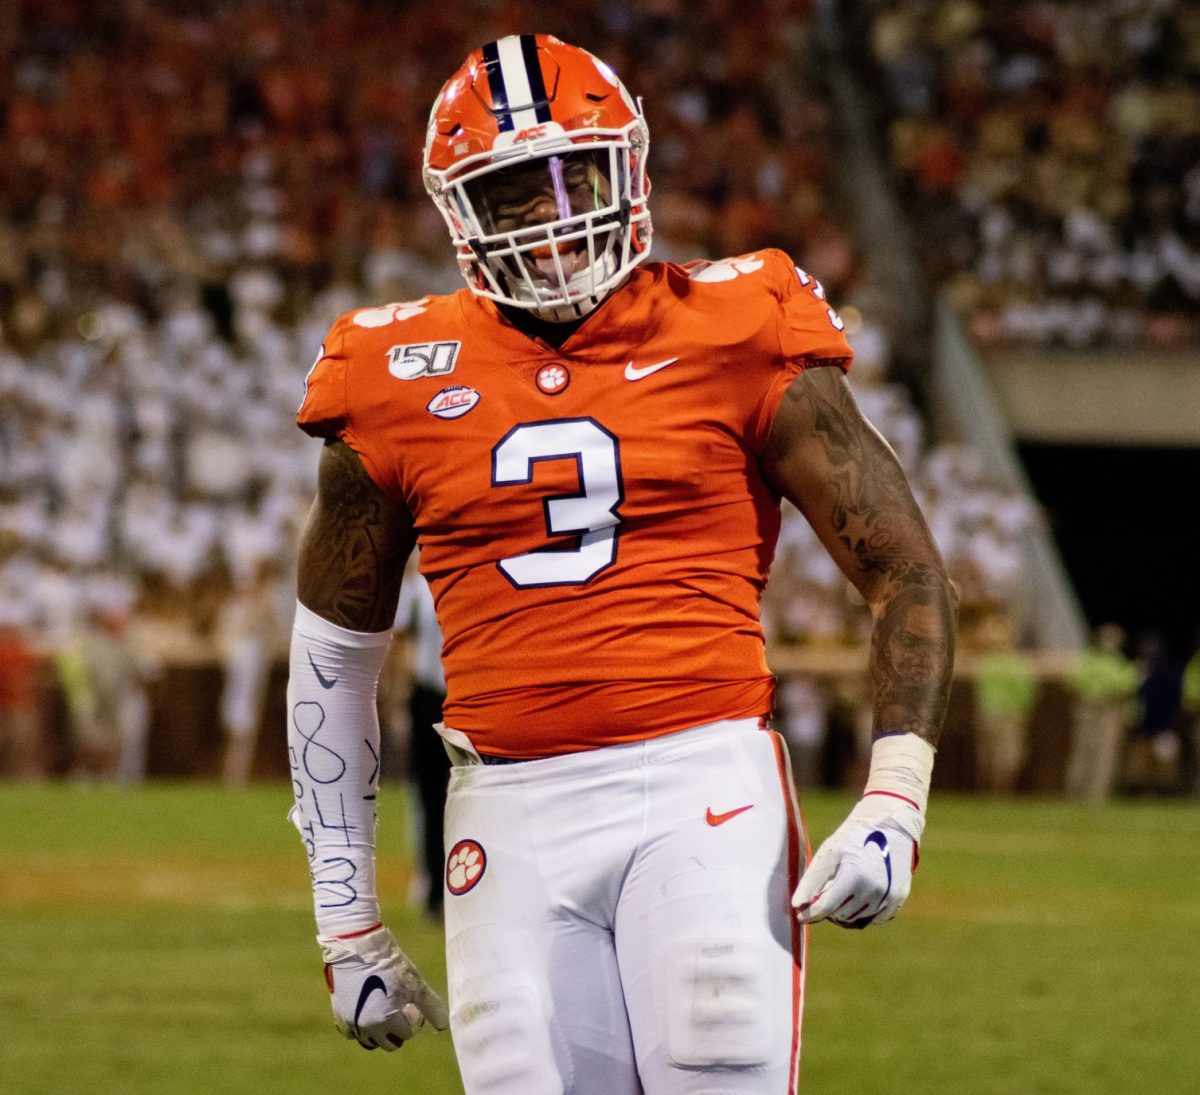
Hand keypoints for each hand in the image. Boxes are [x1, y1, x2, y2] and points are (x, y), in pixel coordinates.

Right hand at [319, 924, 449, 1049]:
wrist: (358, 946)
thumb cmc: (390, 964)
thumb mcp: (416, 985)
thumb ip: (432, 1008)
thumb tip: (443, 1026)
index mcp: (386, 1022)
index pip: (406, 1033)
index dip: (414, 1018)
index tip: (412, 1003)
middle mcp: (366, 1027)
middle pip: (388, 1042)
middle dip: (397, 1030)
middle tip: (400, 1010)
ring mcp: (350, 1022)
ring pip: (368, 1040)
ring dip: (379, 1031)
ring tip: (385, 1011)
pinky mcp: (339, 1013)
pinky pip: (351, 1032)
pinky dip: (360, 1027)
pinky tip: (367, 1012)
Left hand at [792, 793, 923, 928]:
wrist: (888, 825)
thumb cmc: (852, 838)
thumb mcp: (828, 852)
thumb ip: (812, 881)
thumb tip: (796, 906)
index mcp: (854, 875)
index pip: (826, 907)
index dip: (810, 913)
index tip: (800, 916)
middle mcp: (874, 889)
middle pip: (840, 915)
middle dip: (828, 909)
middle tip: (826, 892)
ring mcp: (888, 896)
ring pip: (857, 919)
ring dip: (845, 911)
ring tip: (842, 891)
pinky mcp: (898, 898)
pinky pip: (875, 918)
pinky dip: (863, 912)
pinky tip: (859, 895)